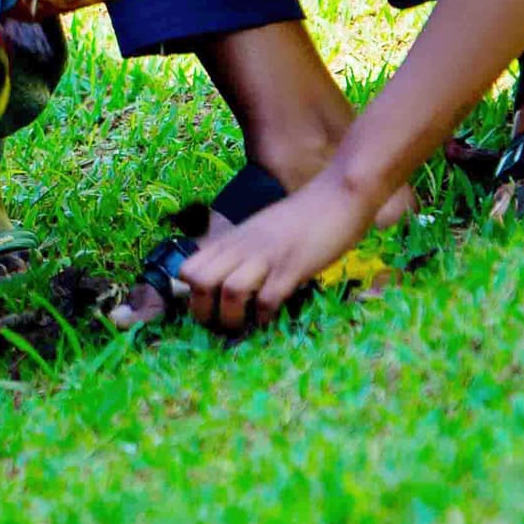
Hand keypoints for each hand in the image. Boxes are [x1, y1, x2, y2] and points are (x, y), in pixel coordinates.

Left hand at [171, 172, 374, 333]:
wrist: (336, 196)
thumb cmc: (298, 218)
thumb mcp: (257, 232)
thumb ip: (239, 252)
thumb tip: (223, 283)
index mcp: (230, 240)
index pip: (187, 268)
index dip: (188, 294)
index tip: (205, 309)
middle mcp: (241, 247)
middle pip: (199, 281)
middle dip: (202, 312)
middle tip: (219, 326)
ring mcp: (266, 256)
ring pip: (229, 291)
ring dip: (232, 318)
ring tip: (243, 328)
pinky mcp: (293, 266)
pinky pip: (269, 299)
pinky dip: (265, 316)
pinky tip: (270, 319)